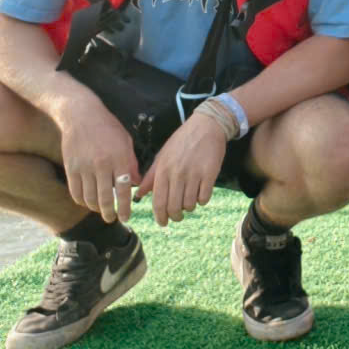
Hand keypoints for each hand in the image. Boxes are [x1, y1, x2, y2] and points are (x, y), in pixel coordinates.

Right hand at [54, 93, 141, 224]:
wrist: (81, 115)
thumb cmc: (108, 128)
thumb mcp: (126, 142)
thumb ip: (131, 164)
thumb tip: (136, 184)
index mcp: (119, 158)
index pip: (123, 190)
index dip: (124, 207)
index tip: (126, 217)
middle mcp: (101, 165)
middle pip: (104, 198)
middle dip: (110, 213)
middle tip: (113, 219)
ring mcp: (84, 167)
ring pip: (89, 198)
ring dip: (95, 209)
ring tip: (101, 211)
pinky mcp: (71, 168)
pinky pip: (76, 192)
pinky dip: (81, 201)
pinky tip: (87, 202)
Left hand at [138, 112, 226, 226]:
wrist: (207, 125)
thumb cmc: (182, 141)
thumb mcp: (163, 155)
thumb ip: (151, 176)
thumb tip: (139, 194)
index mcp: (163, 170)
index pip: (158, 202)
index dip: (160, 217)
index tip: (163, 222)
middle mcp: (177, 174)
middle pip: (174, 207)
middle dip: (175, 217)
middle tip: (177, 216)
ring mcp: (194, 174)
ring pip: (190, 205)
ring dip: (189, 208)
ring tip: (190, 202)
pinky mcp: (210, 174)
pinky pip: (204, 198)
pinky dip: (202, 200)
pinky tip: (200, 194)